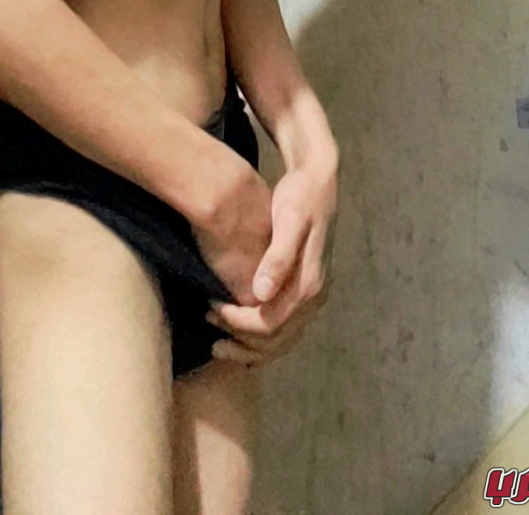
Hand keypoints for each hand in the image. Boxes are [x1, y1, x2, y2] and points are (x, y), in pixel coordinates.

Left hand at [208, 150, 337, 365]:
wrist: (319, 182)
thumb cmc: (300, 197)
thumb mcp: (288, 220)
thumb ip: (278, 257)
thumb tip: (260, 294)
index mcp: (309, 285)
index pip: (270, 324)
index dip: (239, 323)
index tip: (212, 308)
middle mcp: (314, 298)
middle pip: (275, 340)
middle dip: (240, 340)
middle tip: (209, 325)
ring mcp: (312, 297)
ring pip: (281, 341)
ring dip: (249, 346)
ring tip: (219, 341)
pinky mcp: (304, 291)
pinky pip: (284, 329)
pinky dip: (261, 340)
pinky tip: (239, 334)